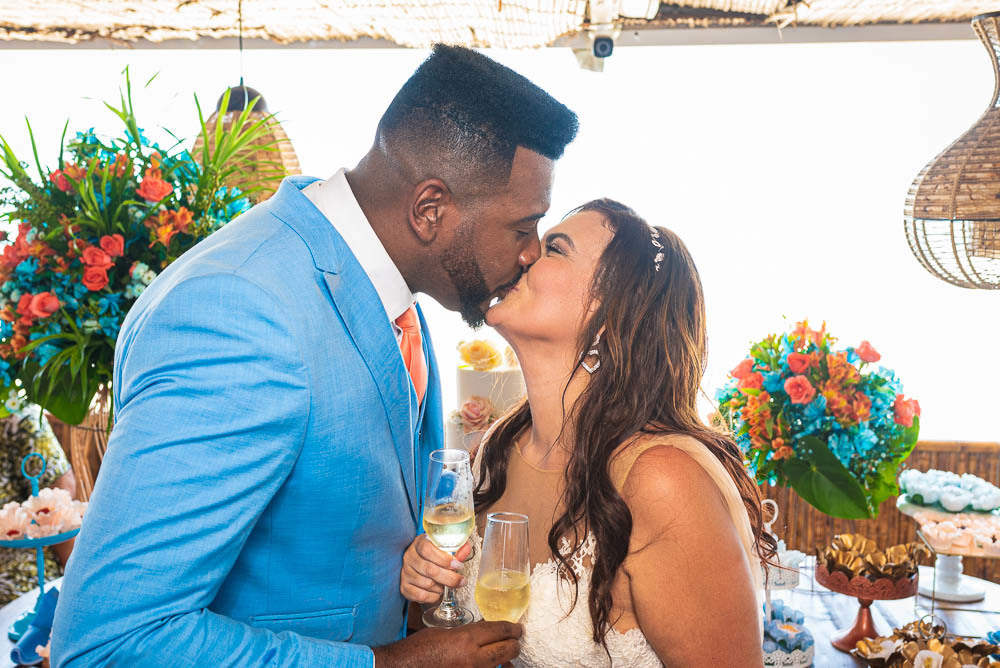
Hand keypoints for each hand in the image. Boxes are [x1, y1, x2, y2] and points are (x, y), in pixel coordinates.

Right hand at [373, 621, 521, 667]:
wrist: (404, 667)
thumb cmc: (420, 648)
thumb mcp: (445, 633)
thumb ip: (467, 633)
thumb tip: (483, 634)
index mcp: (465, 639)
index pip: (498, 630)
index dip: (511, 628)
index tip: (517, 628)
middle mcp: (472, 658)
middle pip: (505, 649)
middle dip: (515, 643)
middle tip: (518, 639)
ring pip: (499, 665)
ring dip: (506, 659)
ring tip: (509, 652)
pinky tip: (497, 666)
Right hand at [401, 534, 472, 603]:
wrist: (419, 564)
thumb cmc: (434, 556)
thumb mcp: (443, 549)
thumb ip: (456, 550)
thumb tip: (467, 547)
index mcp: (419, 543)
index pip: (427, 549)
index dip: (444, 559)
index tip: (459, 566)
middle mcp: (409, 557)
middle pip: (429, 569)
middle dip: (449, 578)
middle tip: (461, 581)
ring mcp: (405, 572)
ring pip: (426, 583)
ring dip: (441, 587)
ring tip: (446, 584)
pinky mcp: (404, 587)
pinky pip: (420, 595)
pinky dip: (433, 596)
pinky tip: (437, 592)